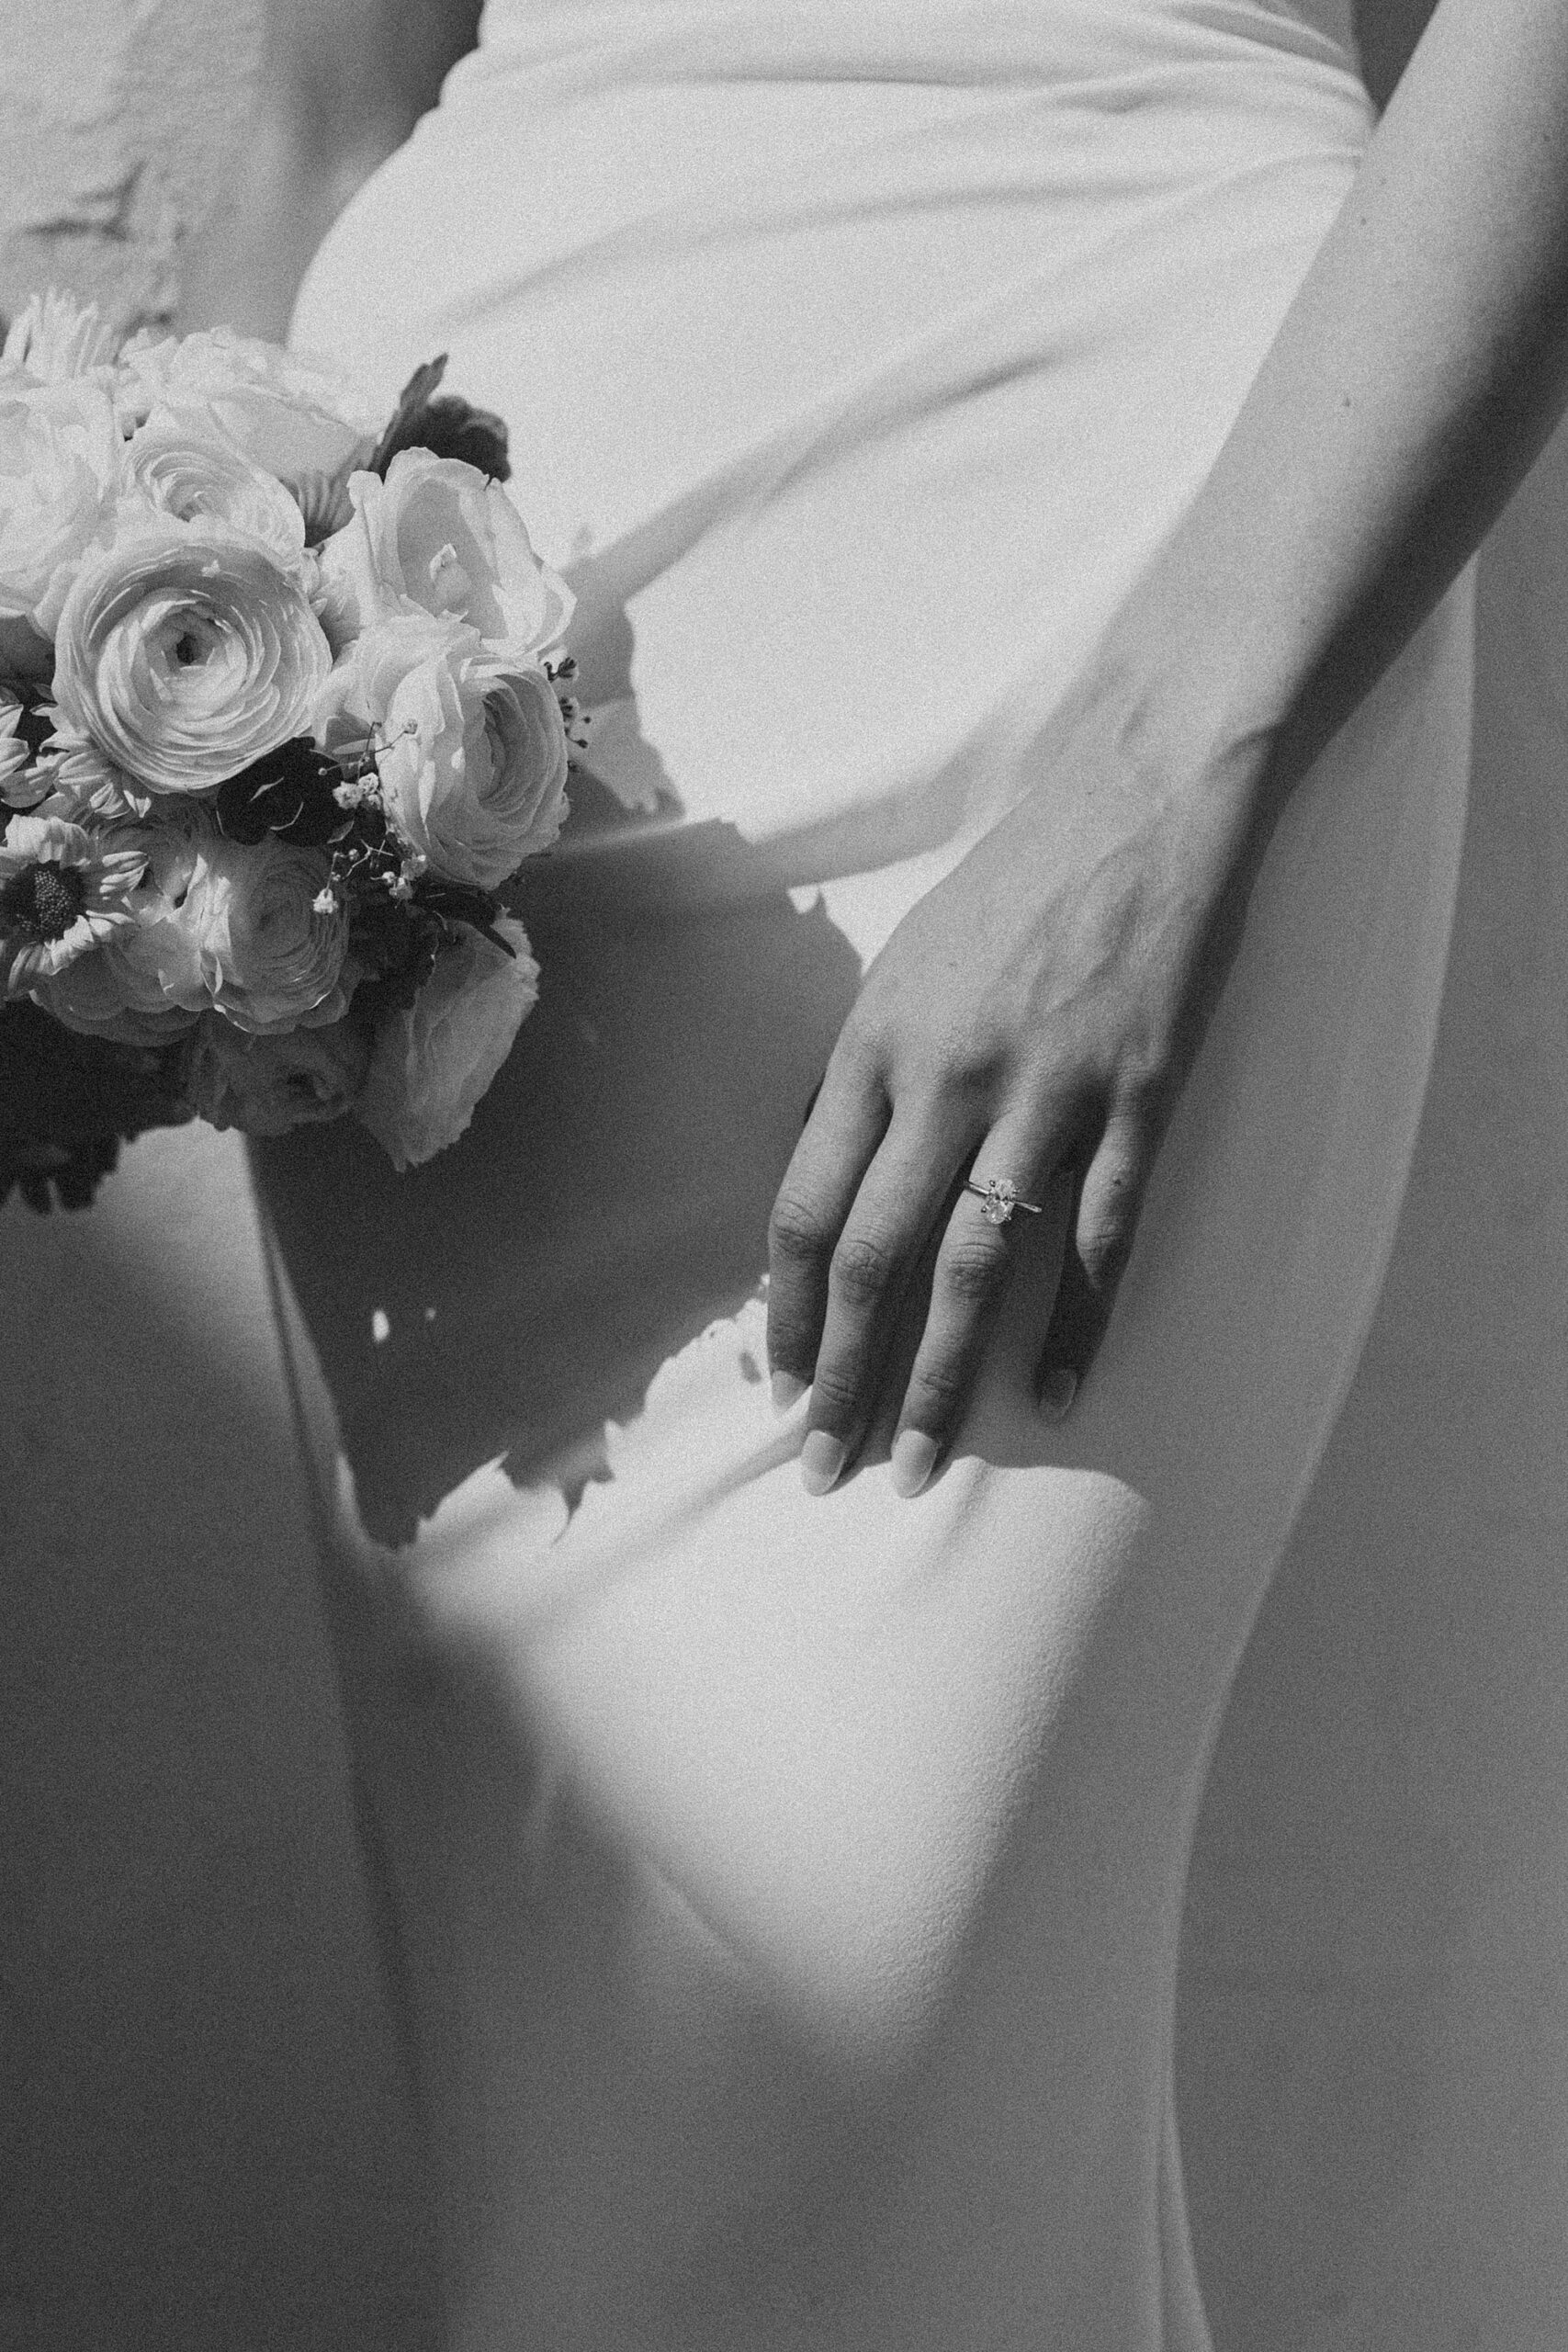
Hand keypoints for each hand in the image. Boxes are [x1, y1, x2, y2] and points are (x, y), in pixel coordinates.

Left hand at [764, 648, 1281, 1496]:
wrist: (1143, 798)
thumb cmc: (1013, 885)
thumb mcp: (903, 965)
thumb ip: (861, 1073)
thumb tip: (820, 1173)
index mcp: (874, 1045)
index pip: (804, 1210)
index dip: (788, 1314)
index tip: (782, 1387)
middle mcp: (945, 1079)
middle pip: (872, 1259)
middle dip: (841, 1379)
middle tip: (821, 1468)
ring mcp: (1044, 1094)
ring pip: (975, 1269)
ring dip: (940, 1381)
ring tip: (920, 1465)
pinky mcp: (1135, 1099)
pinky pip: (1099, 1240)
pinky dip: (1075, 1329)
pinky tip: (1054, 1396)